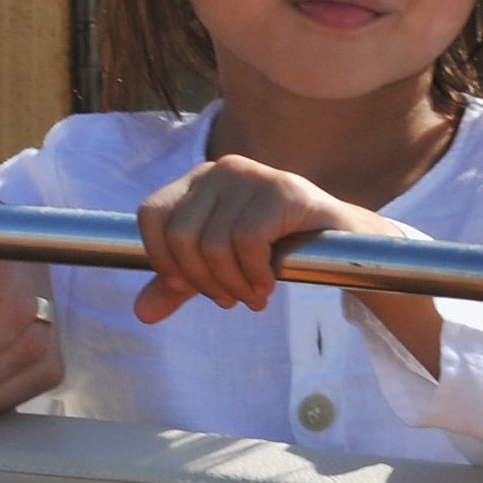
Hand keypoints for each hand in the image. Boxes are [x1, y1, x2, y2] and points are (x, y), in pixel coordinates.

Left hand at [134, 156, 384, 321]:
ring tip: (252, 297)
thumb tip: (141, 313)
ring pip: (214, 244)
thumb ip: (180, 285)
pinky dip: (255, 275)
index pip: (152, 215)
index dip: (161, 259)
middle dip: (203, 282)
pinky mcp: (282, 189)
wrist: (340, 244)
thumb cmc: (273, 250)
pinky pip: (248, 242)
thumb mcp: (219, 269)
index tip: (186, 288)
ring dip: (233, 285)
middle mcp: (220, 169)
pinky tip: (268, 285)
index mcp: (196, 181)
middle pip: (181, 235)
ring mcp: (252, 175)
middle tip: (229, 301)